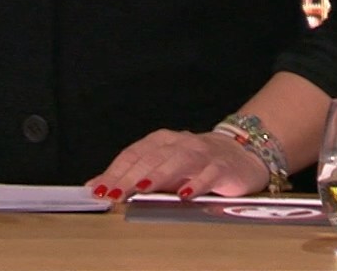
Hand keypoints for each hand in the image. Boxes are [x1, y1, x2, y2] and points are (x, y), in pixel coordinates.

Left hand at [86, 129, 269, 201]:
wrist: (240, 155)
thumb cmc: (193, 165)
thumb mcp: (161, 169)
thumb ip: (131, 177)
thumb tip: (96, 187)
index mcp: (159, 141)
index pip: (132, 155)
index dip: (115, 172)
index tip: (99, 190)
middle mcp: (179, 143)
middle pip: (151, 158)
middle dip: (130, 176)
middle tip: (114, 194)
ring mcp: (202, 154)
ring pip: (177, 161)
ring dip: (159, 175)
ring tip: (142, 188)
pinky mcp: (222, 167)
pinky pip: (208, 174)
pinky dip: (196, 183)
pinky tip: (185, 195)